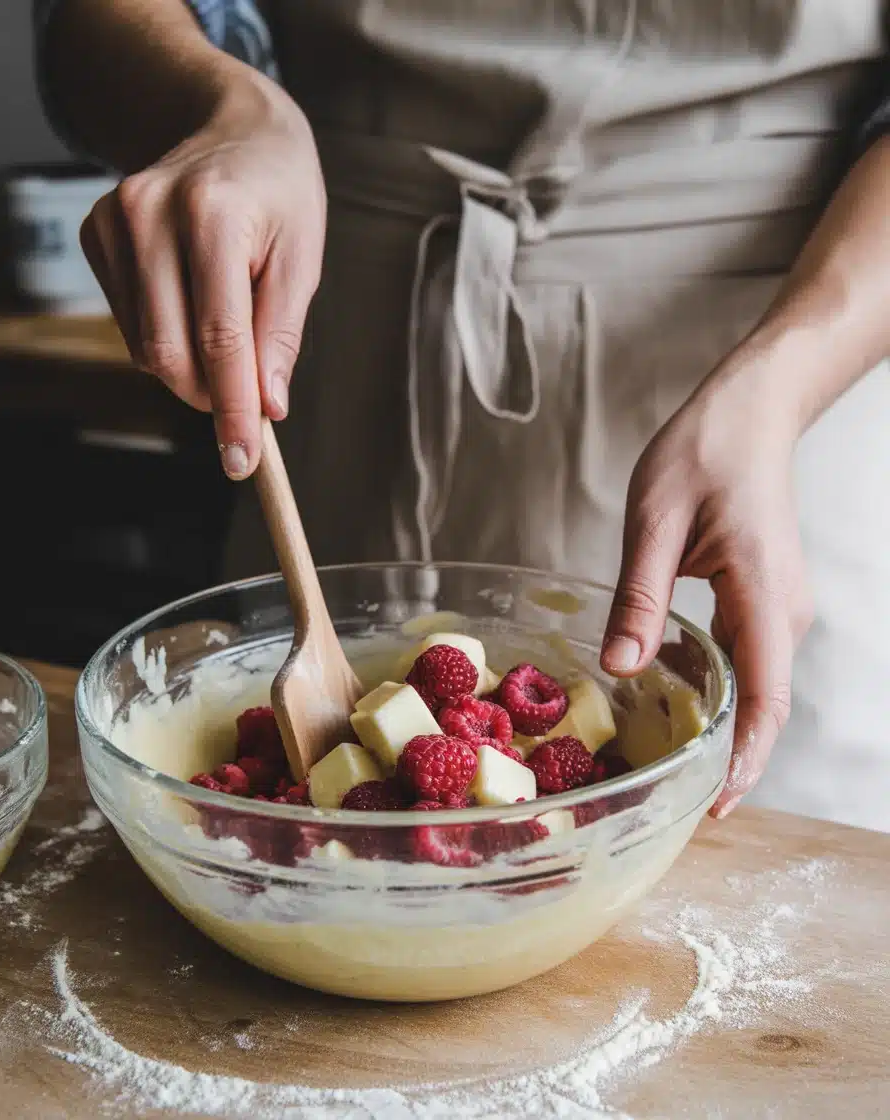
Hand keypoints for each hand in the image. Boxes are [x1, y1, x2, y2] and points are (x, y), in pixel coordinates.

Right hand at [80, 71, 325, 479]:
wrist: (231, 128)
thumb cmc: (279, 195)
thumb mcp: (302, 259)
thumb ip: (281, 336)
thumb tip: (266, 407)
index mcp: (213, 215)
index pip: (220, 340)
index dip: (233, 410)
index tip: (243, 461)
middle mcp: (150, 214)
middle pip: (170, 353)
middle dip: (211, 397)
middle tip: (249, 404)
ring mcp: (113, 222)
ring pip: (145, 348)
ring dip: (191, 370)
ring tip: (229, 331)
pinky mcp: (95, 234)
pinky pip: (130, 326)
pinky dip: (167, 341)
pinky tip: (193, 306)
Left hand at [600, 355, 813, 817]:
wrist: (750, 411)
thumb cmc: (705, 451)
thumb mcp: (655, 520)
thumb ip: (640, 598)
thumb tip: (621, 670)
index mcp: (763, 595)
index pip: (767, 700)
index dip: (746, 761)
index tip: (715, 806)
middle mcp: (783, 612)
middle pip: (763, 706)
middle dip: (724, 758)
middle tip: (666, 796)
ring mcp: (777, 607)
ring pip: (754, 686)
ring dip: (718, 728)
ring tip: (664, 763)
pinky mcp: (762, 599)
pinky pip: (744, 660)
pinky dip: (714, 692)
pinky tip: (672, 702)